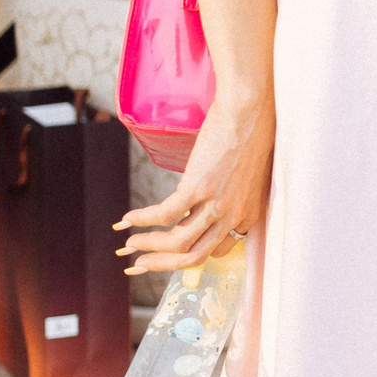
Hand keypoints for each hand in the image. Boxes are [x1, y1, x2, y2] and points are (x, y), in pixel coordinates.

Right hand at [114, 87, 273, 275]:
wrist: (249, 110)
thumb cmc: (249, 135)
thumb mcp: (246, 175)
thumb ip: (231, 194)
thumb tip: (207, 200)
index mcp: (247, 215)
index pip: (216, 251)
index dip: (188, 256)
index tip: (167, 256)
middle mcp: (233, 215)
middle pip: (194, 257)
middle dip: (161, 265)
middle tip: (138, 265)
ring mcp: (216, 203)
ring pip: (177, 243)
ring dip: (148, 247)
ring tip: (129, 244)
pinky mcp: (198, 187)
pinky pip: (164, 215)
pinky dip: (142, 221)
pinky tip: (128, 219)